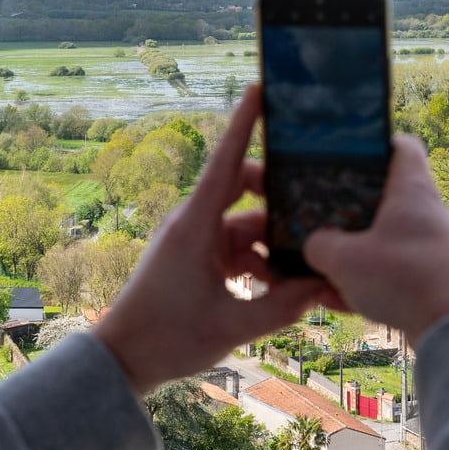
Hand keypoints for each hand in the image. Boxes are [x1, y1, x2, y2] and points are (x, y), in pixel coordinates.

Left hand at [94, 87, 326, 396]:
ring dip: (272, 244)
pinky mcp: (196, 257)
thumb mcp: (232, 327)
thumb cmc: (166, 339)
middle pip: (245, 188)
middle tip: (317, 202)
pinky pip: (236, 245)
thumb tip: (325, 287)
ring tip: (304, 273)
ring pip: (246, 224)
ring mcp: (194, 239)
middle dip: (280, 197)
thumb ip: (282, 306)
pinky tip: (280, 289)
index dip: (244, 123)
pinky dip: (259, 261)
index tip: (260, 88)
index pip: (226, 162)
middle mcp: (193, 222)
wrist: (123, 361)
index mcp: (195, 225)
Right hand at [303, 135, 448, 340]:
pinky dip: (368, 282)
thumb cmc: (403, 279)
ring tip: (324, 269)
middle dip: (353, 208)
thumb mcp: (344, 260)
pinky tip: (338, 301)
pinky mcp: (433, 277)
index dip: (376, 143)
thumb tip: (315, 245)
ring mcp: (432, 245)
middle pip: (388, 196)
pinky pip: (394, 272)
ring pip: (386, 239)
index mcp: (411, 190)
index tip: (349, 154)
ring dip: (356, 253)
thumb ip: (320, 246)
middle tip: (325, 214)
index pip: (402, 145)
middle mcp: (427, 213)